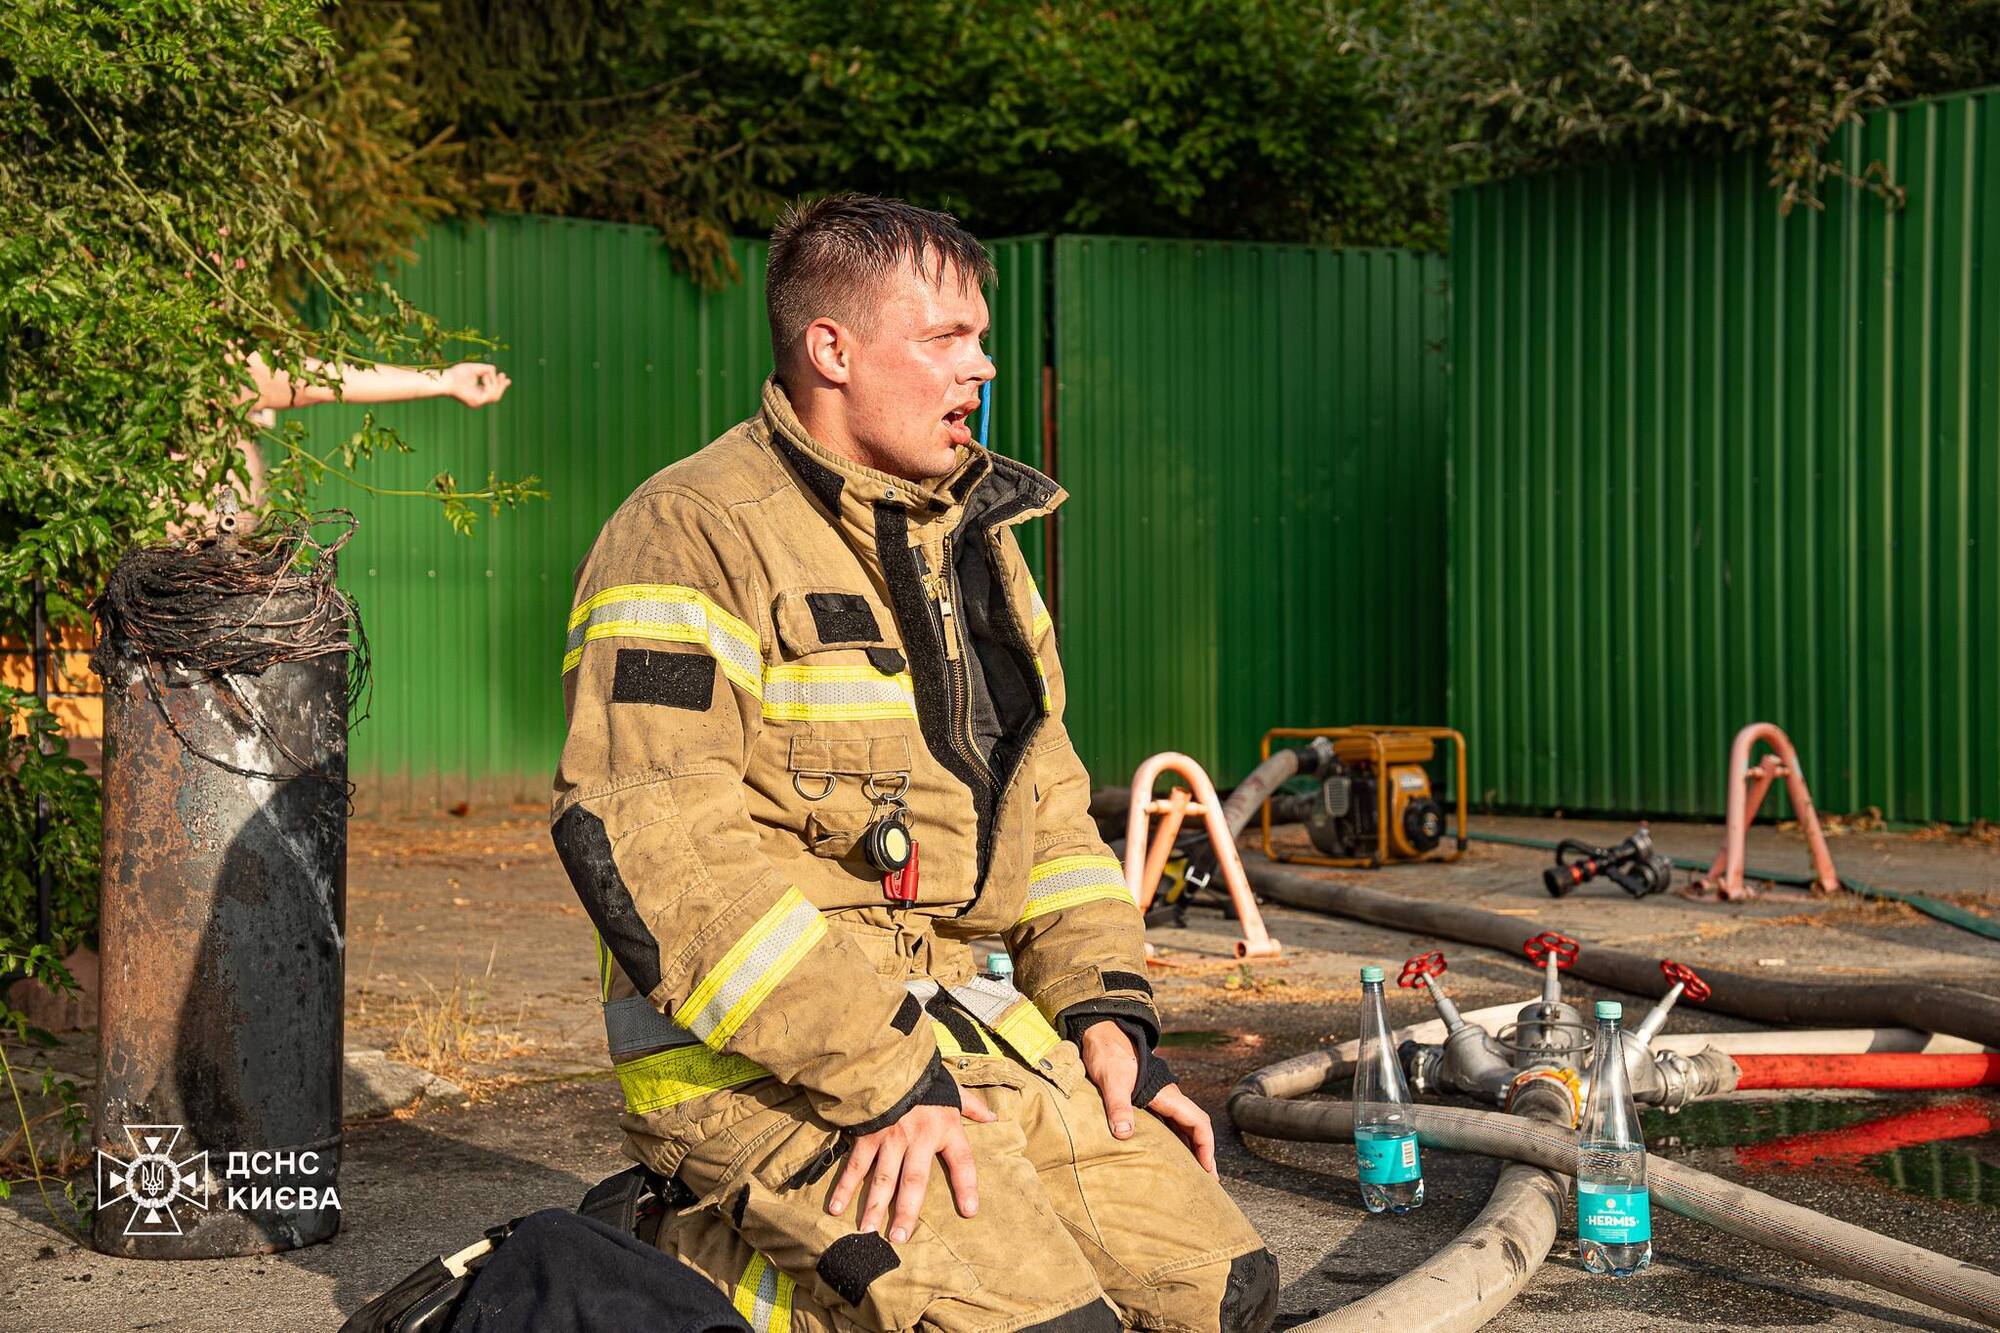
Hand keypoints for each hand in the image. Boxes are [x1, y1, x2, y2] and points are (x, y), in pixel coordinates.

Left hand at [443, 362, 509, 407]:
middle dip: (501, 386)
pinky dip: (489, 384)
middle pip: (496, 396)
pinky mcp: (476, 402)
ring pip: (495, 396)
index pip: (493, 393)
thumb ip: (486, 369)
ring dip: (495, 384)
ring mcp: (477, 403)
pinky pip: (490, 395)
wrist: (446, 379)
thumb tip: (495, 371)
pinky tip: (484, 377)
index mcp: (477, 393)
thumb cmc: (456, 373)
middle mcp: (478, 400)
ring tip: (486, 374)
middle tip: (503, 375)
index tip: (506, 378)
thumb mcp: (475, 369)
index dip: (501, 386)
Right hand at [826, 1089, 995, 1242]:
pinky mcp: (867, 1134)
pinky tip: (836, 1208)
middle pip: (913, 1180)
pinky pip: (855, 1165)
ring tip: (867, 1232)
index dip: (967, 1186)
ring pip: (882, 1178)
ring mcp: (890, 1137)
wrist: (891, 1055)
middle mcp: (918, 1137)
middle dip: (906, 1211)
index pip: (962, 1161)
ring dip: (873, 1206)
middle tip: (900, 1238)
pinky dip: (844, 1187)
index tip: (970, 1211)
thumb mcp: (952, 1089)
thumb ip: (972, 1106)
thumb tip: (993, 1118)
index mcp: (945, 1127)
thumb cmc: (924, 1076)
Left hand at [1078, 1022, 1216, 1175]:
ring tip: (1189, 1175)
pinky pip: (1166, 1126)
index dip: (1206, 1147)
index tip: (1207, 1171)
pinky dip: (1172, 1142)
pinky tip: (1165, 1156)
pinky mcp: (1144, 1101)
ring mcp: (1157, 1100)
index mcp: (1167, 1095)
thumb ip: (1118, 1106)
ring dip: (1188, 1150)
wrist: (1100, 1033)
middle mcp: (1167, 1098)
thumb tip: (1124, 1135)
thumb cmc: (1108, 1054)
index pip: (1198, 1123)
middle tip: (1206, 1182)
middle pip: (1194, 1129)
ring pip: (1181, 1128)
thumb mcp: (1112, 1080)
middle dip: (1203, 1154)